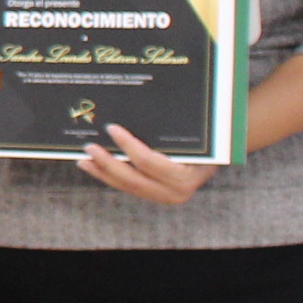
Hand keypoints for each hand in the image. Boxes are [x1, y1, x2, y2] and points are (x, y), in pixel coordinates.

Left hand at [80, 124, 208, 203]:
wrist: (219, 154)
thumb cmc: (207, 138)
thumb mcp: (195, 131)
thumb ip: (172, 126)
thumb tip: (144, 105)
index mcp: (188, 175)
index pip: (150, 162)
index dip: (129, 146)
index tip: (111, 128)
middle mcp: (177, 192)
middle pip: (134, 179)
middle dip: (108, 164)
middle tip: (89, 147)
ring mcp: (166, 197)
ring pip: (128, 186)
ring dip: (103, 172)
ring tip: (84, 159)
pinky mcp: (156, 195)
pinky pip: (129, 187)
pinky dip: (110, 177)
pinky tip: (94, 167)